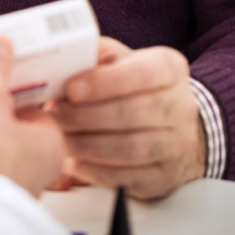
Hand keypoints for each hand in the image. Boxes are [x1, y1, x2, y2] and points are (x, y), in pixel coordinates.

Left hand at [52, 36, 205, 199]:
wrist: (172, 125)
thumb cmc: (137, 88)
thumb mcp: (122, 60)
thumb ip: (96, 56)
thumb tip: (64, 61)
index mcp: (170, 68)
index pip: (142, 73)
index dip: (104, 82)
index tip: (71, 88)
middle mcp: (180, 106)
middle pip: (131, 113)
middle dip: (85, 116)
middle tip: (54, 116)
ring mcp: (177, 144)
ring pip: (130, 148)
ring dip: (87, 145)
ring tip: (59, 138)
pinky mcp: (165, 177)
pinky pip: (128, 177)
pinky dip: (95, 171)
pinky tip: (74, 162)